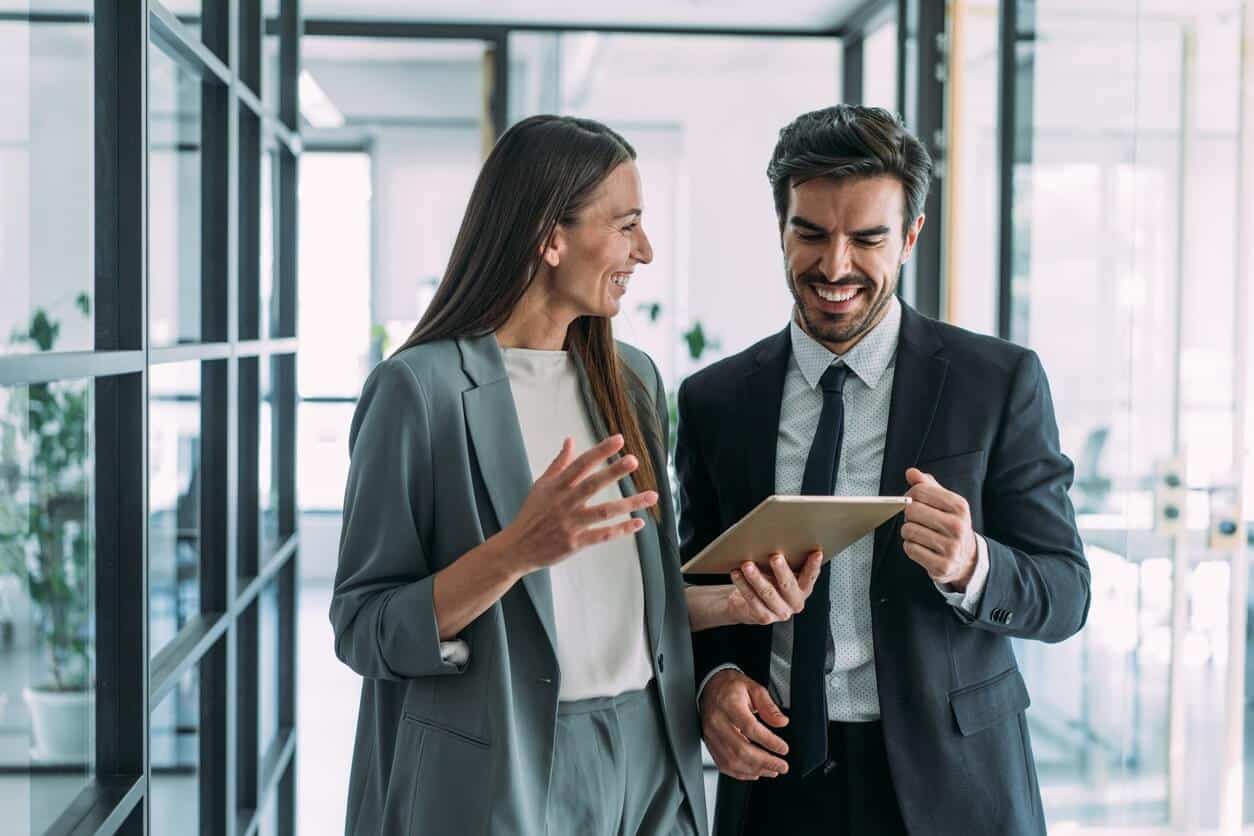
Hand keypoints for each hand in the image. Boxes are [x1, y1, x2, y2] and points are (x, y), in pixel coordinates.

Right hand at [502, 435, 657, 574]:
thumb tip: (570, 440)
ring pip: (604, 511)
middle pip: (592, 484)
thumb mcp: (540, 485)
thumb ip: (559, 463)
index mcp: (556, 486)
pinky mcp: (575, 543)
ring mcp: (570, 524)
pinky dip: (621, 529)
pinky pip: (602, 535)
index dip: (600, 451)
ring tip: (652, 495)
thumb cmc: (531, 514)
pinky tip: (639, 522)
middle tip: (634, 460)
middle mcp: (564, 503)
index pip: (581, 464)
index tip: (619, 439)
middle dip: (613, 472)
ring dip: (629, 503)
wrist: (517, 548)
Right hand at [699, 669, 789, 779]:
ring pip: (732, 760)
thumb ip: (768, 706)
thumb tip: (781, 722)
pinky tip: (754, 772)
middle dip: (764, 762)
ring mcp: (711, 735)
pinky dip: (740, 773)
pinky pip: (723, 764)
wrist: (710, 687)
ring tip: (772, 770)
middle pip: (741, 749)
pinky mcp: (709, 744)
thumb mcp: (753, 688)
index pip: (750, 728)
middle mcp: (717, 722)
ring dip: (755, 770)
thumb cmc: (730, 687)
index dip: (768, 741)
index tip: (783, 748)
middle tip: (781, 766)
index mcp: (729, 705)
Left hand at [725, 551, 822, 624]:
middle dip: (781, 570)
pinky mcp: (765, 617)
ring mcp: (780, 611)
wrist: (747, 606)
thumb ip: (785, 563)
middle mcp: (795, 602)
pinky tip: (737, 574)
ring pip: (768, 593)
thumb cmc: (767, 584)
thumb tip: (778, 542)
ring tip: (748, 565)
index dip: (813, 566)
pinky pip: (752, 599)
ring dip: (756, 577)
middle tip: (775, 557)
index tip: (816, 553)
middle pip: (788, 585)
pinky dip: (743, 585)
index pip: (810, 577)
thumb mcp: (779, 573)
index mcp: (803, 590)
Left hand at [902, 468, 977, 589]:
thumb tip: (911, 473)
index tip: (913, 500)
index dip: (910, 495)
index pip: (920, 491)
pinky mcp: (941, 565)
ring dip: (908, 531)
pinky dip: (910, 547)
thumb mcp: (946, 503)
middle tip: (916, 519)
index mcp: (959, 507)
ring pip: (908, 530)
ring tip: (919, 533)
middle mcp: (958, 527)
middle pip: (912, 510)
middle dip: (908, 514)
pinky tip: (921, 546)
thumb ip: (928, 486)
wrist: (967, 559)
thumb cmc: (951, 525)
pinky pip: (910, 549)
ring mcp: (951, 548)